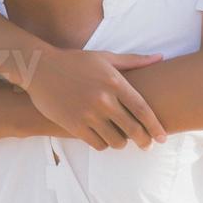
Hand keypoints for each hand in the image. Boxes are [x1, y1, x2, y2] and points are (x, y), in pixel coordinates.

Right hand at [23, 48, 166, 149]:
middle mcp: (103, 100)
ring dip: (121, 143)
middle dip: (144, 141)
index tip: (162, 137)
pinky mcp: (74, 125)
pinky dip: (104, 144)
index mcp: (114, 82)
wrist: (40, 68)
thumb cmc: (74, 61)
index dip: (155, 126)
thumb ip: (134, 61)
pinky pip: (97, 144)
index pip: (143, 110)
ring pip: (116, 141)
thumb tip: (161, 58)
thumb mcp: (104, 57)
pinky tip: (104, 138)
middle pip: (133, 129)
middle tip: (146, 145)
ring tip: (121, 139)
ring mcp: (88, 114)